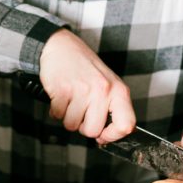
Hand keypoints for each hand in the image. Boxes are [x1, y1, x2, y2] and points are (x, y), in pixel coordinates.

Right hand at [39, 29, 134, 143]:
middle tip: (81, 111)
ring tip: (71, 99)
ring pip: (72, 125)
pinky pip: (57, 115)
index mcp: (119, 90)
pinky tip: (61, 95)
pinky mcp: (63, 89)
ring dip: (67, 116)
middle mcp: (103, 90)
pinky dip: (56, 109)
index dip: (113, 136)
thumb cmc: (84, 67)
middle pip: (93, 131)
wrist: (61, 46)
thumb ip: (113, 107)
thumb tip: (109, 135)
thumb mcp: (108, 83)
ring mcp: (83, 89)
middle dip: (83, 126)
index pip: (126, 125)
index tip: (103, 136)